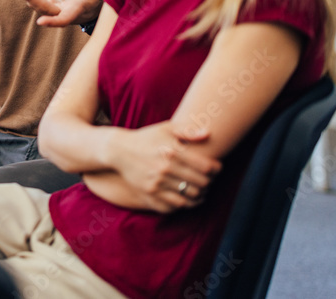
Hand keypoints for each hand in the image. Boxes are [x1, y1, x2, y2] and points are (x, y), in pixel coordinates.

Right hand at [103, 121, 220, 212]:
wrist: (118, 150)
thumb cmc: (146, 137)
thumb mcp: (166, 128)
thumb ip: (188, 130)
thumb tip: (208, 134)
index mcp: (173, 151)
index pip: (206, 167)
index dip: (216, 169)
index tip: (216, 168)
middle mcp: (165, 169)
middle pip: (200, 183)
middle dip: (209, 183)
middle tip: (209, 181)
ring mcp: (157, 183)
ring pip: (189, 198)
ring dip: (199, 196)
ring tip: (201, 192)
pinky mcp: (149, 194)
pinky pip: (173, 206)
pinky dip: (183, 205)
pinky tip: (186, 199)